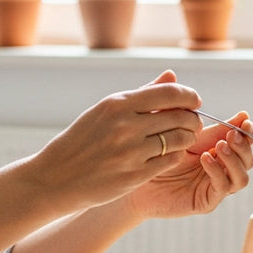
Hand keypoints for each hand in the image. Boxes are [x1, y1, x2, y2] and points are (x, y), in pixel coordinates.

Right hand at [31, 71, 204, 211]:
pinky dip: (177, 155)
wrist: (57, 176)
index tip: (195, 101)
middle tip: (193, 122)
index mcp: (117, 103)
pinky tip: (173, 153)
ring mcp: (131, 151)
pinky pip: (170, 160)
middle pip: (179, 116)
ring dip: (188, 138)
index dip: (189, 96)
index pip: (169, 93)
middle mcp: (125, 125)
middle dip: (193, 119)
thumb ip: (142, 94)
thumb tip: (172, 76)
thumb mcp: (106, 110)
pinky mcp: (135, 174)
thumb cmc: (82, 140)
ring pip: (179, 139)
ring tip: (185, 138)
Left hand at [123, 109, 252, 219]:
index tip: (244, 118)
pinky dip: (218, 171)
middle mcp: (218, 165)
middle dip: (245, 143)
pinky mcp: (206, 200)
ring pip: (242, 175)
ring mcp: (213, 184)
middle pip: (248, 156)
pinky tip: (206, 159)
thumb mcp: (157, 124)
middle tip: (234, 133)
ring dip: (235, 158)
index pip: (240, 136)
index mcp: (212, 145)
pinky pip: (223, 187)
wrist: (130, 179)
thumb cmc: (144, 151)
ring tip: (220, 146)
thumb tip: (171, 73)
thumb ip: (163, 101)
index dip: (246, 128)